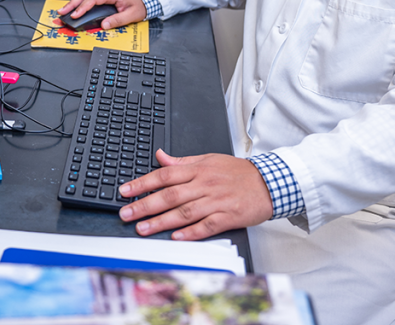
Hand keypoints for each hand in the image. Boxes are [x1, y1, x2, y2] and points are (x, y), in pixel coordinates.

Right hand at [58, 0, 146, 29]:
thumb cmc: (139, 4)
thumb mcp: (132, 15)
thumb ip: (118, 20)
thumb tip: (104, 25)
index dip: (83, 7)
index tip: (75, 15)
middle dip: (72, 4)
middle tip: (62, 12)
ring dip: (73, 2)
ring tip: (64, 10)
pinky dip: (79, 1)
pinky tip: (73, 7)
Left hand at [118, 150, 273, 240]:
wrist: (269, 182)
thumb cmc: (237, 172)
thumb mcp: (209, 159)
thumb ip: (182, 162)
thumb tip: (160, 156)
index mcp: (198, 169)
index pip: (164, 175)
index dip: (142, 183)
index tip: (125, 192)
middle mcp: (205, 184)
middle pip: (170, 195)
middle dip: (145, 205)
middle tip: (126, 214)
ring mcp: (216, 201)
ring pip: (185, 212)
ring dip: (161, 221)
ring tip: (143, 228)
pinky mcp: (229, 217)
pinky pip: (207, 226)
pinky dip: (191, 232)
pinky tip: (176, 237)